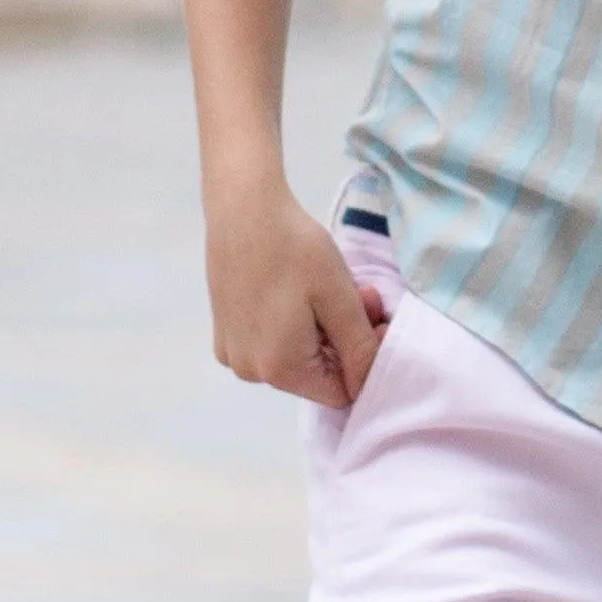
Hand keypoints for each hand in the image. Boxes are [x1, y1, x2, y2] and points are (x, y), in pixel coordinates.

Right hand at [204, 179, 387, 407]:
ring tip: (331, 287)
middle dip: (345, 340)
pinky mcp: (226, 333)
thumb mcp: (340, 298)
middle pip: (317, 375)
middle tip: (361, 294)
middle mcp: (249, 370)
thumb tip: (367, 383)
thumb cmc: (294, 247)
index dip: (365, 360)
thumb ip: (359, 349)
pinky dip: (293, 325)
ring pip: (296, 358)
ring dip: (322, 330)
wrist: (243, 208)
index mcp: (278, 368)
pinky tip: (300, 290)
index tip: (375, 319)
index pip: (340, 393)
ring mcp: (232, 352)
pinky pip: (272, 344)